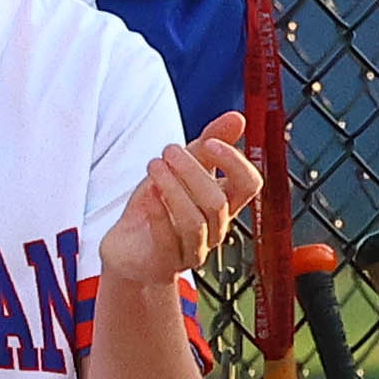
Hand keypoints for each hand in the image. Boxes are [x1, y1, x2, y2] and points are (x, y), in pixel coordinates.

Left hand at [103, 108, 260, 293]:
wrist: (129, 249)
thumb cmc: (159, 206)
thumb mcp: (180, 168)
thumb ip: (209, 142)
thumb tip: (237, 117)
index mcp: (225, 203)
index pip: (249, 185)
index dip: (235, 163)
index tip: (210, 143)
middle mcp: (215, 228)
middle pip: (218, 202)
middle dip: (192, 171)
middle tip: (169, 150)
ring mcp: (194, 249)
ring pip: (195, 222)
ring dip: (173, 189)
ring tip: (154, 165)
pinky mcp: (167, 262)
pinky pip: (168, 239)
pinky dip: (158, 213)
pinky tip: (148, 193)